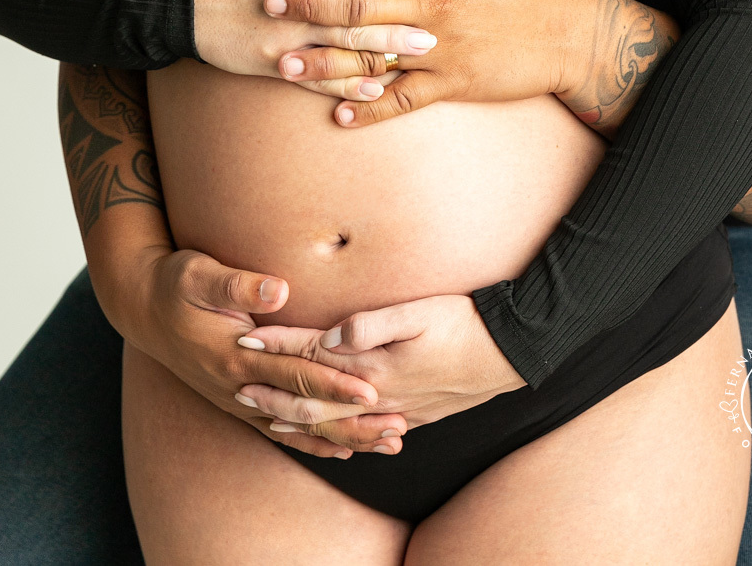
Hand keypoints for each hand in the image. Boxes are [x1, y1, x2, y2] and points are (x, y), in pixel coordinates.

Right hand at [122, 246, 407, 457]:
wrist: (142, 308)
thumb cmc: (174, 283)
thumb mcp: (198, 273)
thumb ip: (238, 283)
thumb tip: (279, 288)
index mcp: (234, 356)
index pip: (293, 373)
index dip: (332, 382)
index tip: (369, 390)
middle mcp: (238, 386)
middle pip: (304, 411)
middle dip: (350, 421)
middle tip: (396, 429)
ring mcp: (238, 398)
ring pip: (297, 427)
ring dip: (341, 437)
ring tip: (385, 444)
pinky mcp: (239, 399)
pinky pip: (281, 429)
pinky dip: (312, 441)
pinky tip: (341, 450)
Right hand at [190, 0, 446, 78]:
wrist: (185, 2)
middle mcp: (299, 1)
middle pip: (362, 4)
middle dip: (408, 7)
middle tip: (448, 11)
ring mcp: (286, 37)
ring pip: (344, 44)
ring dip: (386, 48)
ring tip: (425, 50)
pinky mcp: (273, 65)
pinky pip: (315, 80)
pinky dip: (345, 84)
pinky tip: (376, 89)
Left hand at [236, 294, 524, 448]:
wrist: (511, 354)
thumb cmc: (466, 322)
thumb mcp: (420, 312)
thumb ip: (372, 324)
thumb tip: (331, 335)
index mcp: (376, 364)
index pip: (314, 354)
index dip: (279, 345)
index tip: (245, 337)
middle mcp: (380, 393)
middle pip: (317, 396)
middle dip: (276, 390)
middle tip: (239, 385)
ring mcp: (398, 409)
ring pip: (339, 422)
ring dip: (302, 418)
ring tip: (272, 418)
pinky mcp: (415, 415)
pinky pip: (367, 433)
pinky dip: (341, 437)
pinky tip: (334, 439)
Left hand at [267, 0, 606, 125]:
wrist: (571, 32)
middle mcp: (432, 9)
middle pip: (358, 3)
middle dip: (310, 2)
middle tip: (268, 0)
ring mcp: (440, 50)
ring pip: (371, 55)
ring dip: (325, 59)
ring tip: (283, 63)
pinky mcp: (453, 84)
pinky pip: (403, 99)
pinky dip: (370, 107)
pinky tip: (337, 113)